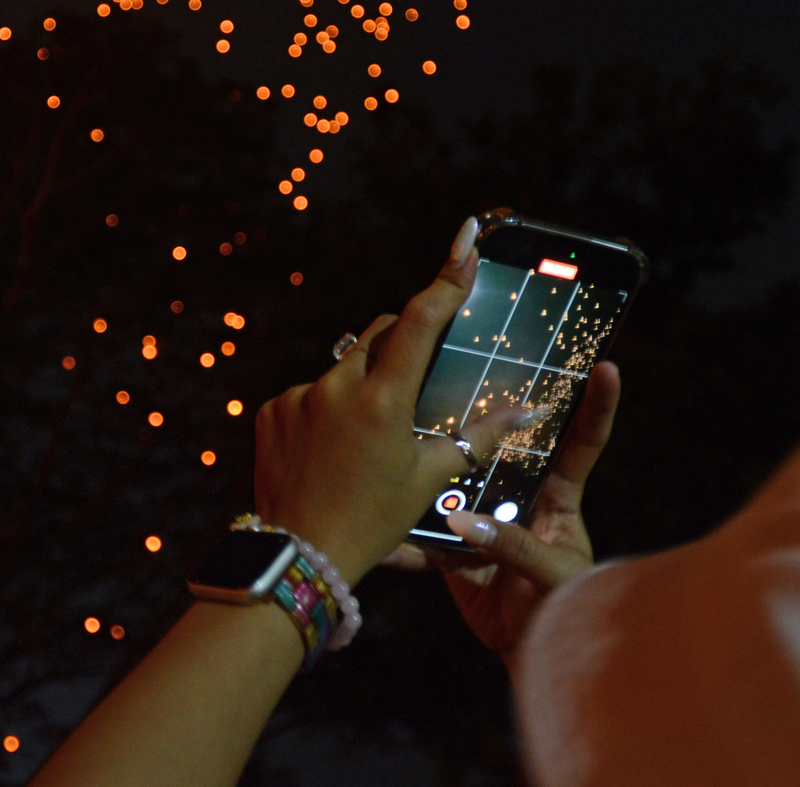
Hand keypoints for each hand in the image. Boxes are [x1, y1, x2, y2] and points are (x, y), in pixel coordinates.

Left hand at [252, 218, 537, 584]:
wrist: (299, 555)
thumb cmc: (374, 521)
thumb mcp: (430, 479)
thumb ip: (477, 437)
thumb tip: (529, 410)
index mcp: (382, 401)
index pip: (420, 321)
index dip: (447, 280)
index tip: (465, 243)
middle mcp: (336, 388)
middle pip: (381, 337)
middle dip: (403, 342)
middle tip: (416, 377)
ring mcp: (297, 397)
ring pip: (343, 369)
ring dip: (361, 386)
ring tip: (365, 441)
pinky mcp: (271, 410)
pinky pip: (308, 394)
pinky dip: (325, 410)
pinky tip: (329, 451)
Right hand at [383, 360, 620, 663]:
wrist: (537, 658)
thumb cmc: (567, 612)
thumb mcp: (554, 577)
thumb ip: (514, 547)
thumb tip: (462, 520)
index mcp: (560, 498)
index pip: (582, 443)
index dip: (596, 405)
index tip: (608, 366)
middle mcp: (520, 499)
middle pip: (505, 447)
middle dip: (487, 412)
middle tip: (466, 370)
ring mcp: (486, 522)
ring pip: (458, 482)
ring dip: (434, 467)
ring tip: (406, 430)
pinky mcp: (456, 552)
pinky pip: (426, 540)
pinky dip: (403, 542)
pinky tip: (380, 533)